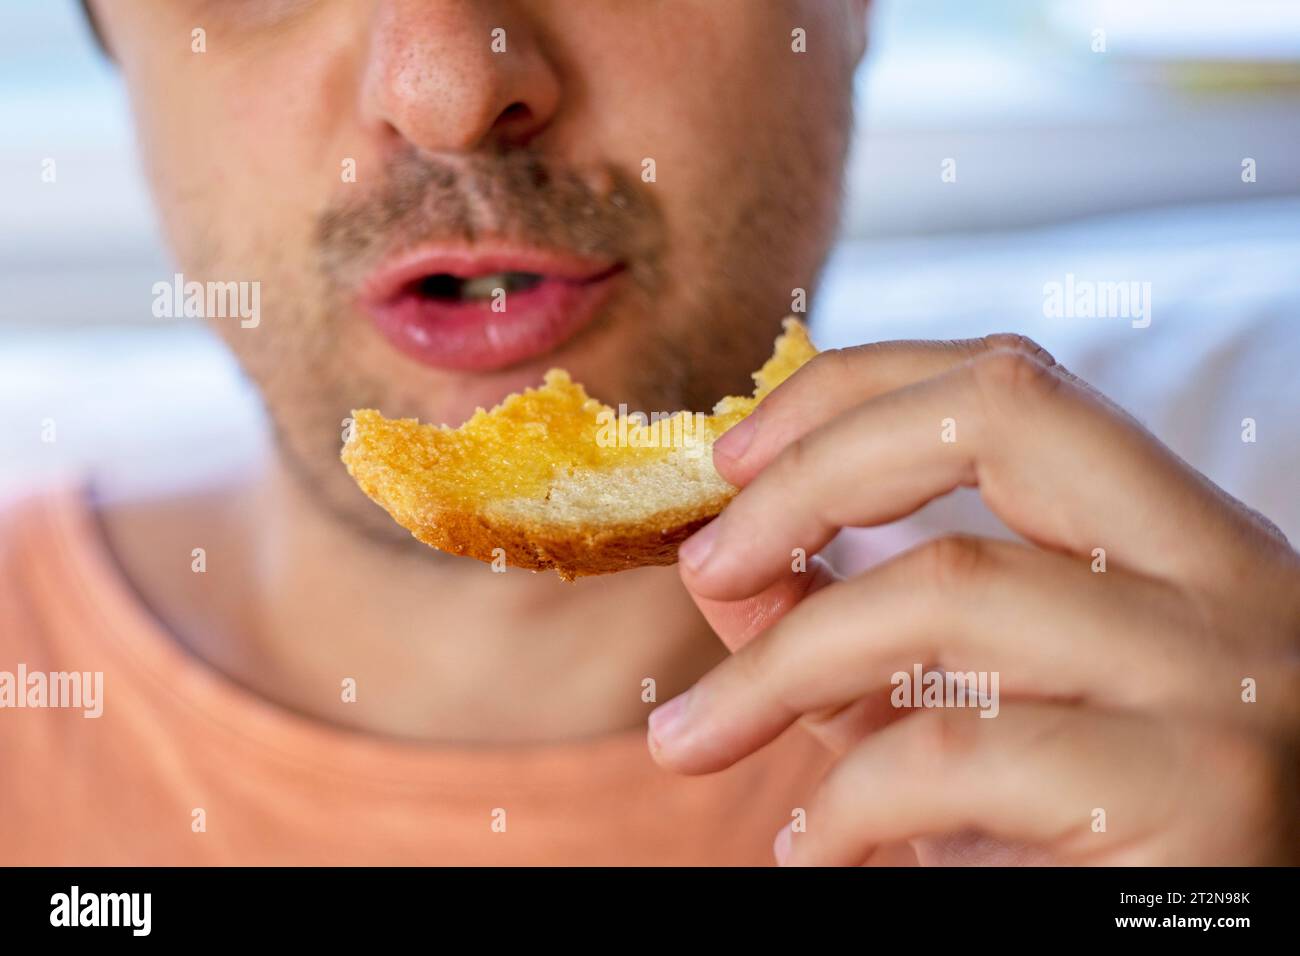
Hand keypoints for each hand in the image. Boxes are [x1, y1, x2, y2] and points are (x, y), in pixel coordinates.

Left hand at [648, 335, 1299, 864]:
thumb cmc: (1079, 851)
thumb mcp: (949, 720)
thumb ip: (846, 637)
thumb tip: (722, 567)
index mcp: (1179, 544)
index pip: (1011, 390)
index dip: (853, 393)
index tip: (734, 456)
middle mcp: (1227, 580)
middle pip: (1001, 418)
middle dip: (813, 474)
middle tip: (705, 559)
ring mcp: (1229, 677)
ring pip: (948, 588)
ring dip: (777, 667)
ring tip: (693, 738)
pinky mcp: (1201, 794)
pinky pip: (953, 754)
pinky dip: (844, 802)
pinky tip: (812, 850)